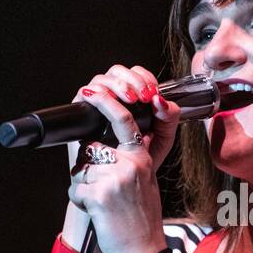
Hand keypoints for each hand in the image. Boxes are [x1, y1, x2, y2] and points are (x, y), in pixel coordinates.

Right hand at [65, 65, 180, 177]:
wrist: (124, 180)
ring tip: (130, 99)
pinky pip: (85, 92)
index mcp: (134, 97)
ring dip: (117, 84)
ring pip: (102, 79)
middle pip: (117, 71)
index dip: (144, 78)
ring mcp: (98, 103)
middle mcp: (114, 96)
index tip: (152, 93)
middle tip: (142, 96)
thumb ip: (169, 118)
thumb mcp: (162, 137)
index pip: (137, 74)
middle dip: (131, 80)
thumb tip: (161, 100)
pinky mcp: (83, 112)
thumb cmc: (142, 158)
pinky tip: (106, 100)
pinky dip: (96, 92)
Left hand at [66, 65, 181, 252]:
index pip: (124, 120)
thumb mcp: (145, 182)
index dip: (106, 102)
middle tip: (106, 192)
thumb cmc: (142, 221)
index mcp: (142, 158)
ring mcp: (115, 178)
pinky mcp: (100, 196)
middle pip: (91, 148)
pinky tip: (99, 213)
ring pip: (81, 171)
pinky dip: (82, 203)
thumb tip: (103, 142)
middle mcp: (130, 164)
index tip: (91, 91)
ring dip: (85, 188)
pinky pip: (76, 190)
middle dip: (88, 168)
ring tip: (105, 205)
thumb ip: (131, 158)